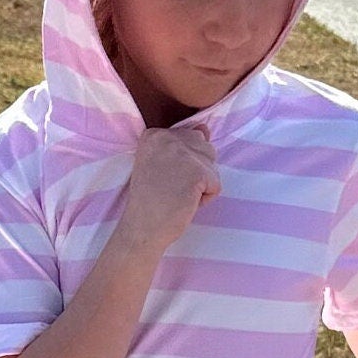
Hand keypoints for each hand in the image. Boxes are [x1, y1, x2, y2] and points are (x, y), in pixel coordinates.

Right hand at [117, 123, 221, 254]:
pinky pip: (216, 185)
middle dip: (196, 171)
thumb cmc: (150, 201)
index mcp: (154, 134)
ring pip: (211, 165)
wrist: (142, 228)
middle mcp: (167, 137)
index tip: (163, 179)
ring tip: (178, 195)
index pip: (190, 139)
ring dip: (201, 184)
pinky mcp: (198, 172)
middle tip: (171, 188)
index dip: (183, 165)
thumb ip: (182, 143)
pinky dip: (205, 199)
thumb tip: (205, 128)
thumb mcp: (160, 163)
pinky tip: (185, 203)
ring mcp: (183, 153)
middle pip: (204, 149)